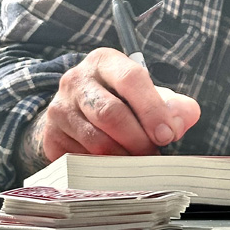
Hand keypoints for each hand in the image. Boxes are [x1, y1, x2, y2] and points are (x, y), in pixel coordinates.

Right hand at [37, 48, 199, 161]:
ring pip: (95, 140)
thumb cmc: (124, 100)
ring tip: (139, 164)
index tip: (167, 135)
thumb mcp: (150, 93)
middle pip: (110, 113)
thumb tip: (179, 123)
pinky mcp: (50, 136)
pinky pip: (80, 160)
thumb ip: (174, 105)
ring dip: (123, 158)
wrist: (79, 109)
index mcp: (105, 61)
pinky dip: (102, 169)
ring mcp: (59, 108)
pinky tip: (115, 168)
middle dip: (138, 139)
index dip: (152, 109)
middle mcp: (76, 80)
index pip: (131, 79)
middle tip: (154, 155)